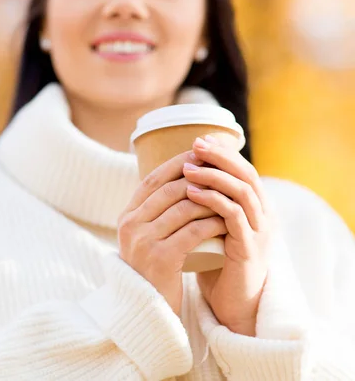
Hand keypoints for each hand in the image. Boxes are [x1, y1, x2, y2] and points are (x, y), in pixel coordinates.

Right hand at [118, 151, 227, 314]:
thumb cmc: (153, 272)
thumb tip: (179, 181)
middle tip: (223, 173)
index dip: (177, 163)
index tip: (200, 155)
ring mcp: (143, 241)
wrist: (147, 312)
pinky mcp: (160, 258)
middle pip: (169, 189)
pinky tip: (228, 221)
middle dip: (199, 177)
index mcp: (126, 217)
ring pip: (184, 207)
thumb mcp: (145, 240)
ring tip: (230, 197)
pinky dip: (213, 222)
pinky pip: (193, 231)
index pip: (152, 179)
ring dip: (211, 199)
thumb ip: (153, 214)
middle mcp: (130, 226)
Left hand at [183, 135, 270, 335]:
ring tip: (187, 169)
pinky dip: (212, 201)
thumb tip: (178, 180)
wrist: (232, 302)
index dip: (223, 153)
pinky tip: (191, 194)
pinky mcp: (250, 247)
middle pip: (246, 173)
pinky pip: (233, 216)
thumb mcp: (212, 227)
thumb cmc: (218, 263)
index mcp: (256, 207)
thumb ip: (206, 206)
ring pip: (242, 191)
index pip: (243, 169)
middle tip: (195, 145)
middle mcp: (263, 215)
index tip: (198, 140)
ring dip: (213, 176)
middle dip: (220, 157)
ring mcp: (259, 231)